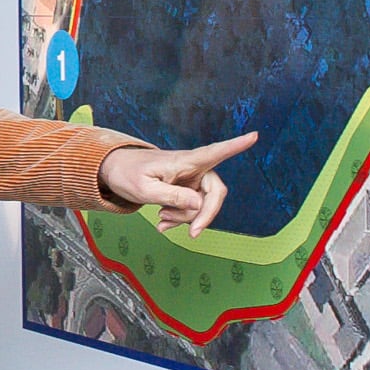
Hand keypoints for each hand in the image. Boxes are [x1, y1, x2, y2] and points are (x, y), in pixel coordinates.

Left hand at [98, 132, 257, 235]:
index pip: (215, 152)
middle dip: (205, 215)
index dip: (236, 146)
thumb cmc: (128, 174)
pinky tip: (163, 223)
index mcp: (185, 161)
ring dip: (185, 218)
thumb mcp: (144, 189)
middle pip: (215, 192)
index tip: (255, 135)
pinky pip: (191, 209)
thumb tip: (198, 204)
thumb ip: (172, 197)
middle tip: (192, 233)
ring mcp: (190, 180)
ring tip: (162, 219)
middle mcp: (192, 168)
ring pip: (202, 205)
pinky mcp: (185, 190)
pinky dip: (179, 219)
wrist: (115, 172)